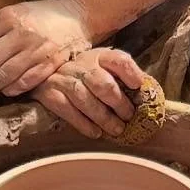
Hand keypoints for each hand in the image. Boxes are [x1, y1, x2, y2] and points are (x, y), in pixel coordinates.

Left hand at [0, 0, 92, 96]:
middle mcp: (22, 32)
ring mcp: (38, 49)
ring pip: (5, 74)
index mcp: (8, 17)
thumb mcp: (9, 17)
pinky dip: (12, 89)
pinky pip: (26, 81)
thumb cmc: (38, 17)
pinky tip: (4, 91)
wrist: (77, 17)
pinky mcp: (51, 63)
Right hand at [31, 49, 146, 139]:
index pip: (118, 60)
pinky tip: (95, 133)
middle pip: (102, 83)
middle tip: (129, 116)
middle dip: (118, 102)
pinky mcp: (49, 93)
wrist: (44, 69)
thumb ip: (122, 76)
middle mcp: (81, 65)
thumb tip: (145, 91)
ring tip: (117, 129)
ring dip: (103, 117)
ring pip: (85, 99)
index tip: (138, 85)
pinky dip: (83, 123)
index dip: (130, 72)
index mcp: (99, 56)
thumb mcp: (102, 66)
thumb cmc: (83, 72)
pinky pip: (67, 110)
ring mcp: (64, 79)